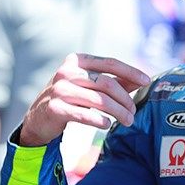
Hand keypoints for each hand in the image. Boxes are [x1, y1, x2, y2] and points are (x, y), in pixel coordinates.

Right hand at [20, 53, 150, 146]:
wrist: (38, 118)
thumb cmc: (69, 99)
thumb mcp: (88, 85)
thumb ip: (112, 81)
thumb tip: (140, 80)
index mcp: (77, 61)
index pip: (109, 63)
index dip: (130, 71)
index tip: (146, 81)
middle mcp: (67, 72)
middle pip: (107, 83)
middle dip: (125, 99)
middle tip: (133, 112)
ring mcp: (60, 90)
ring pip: (99, 100)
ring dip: (118, 112)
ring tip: (127, 121)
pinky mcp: (56, 108)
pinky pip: (85, 114)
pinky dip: (100, 120)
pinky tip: (107, 124)